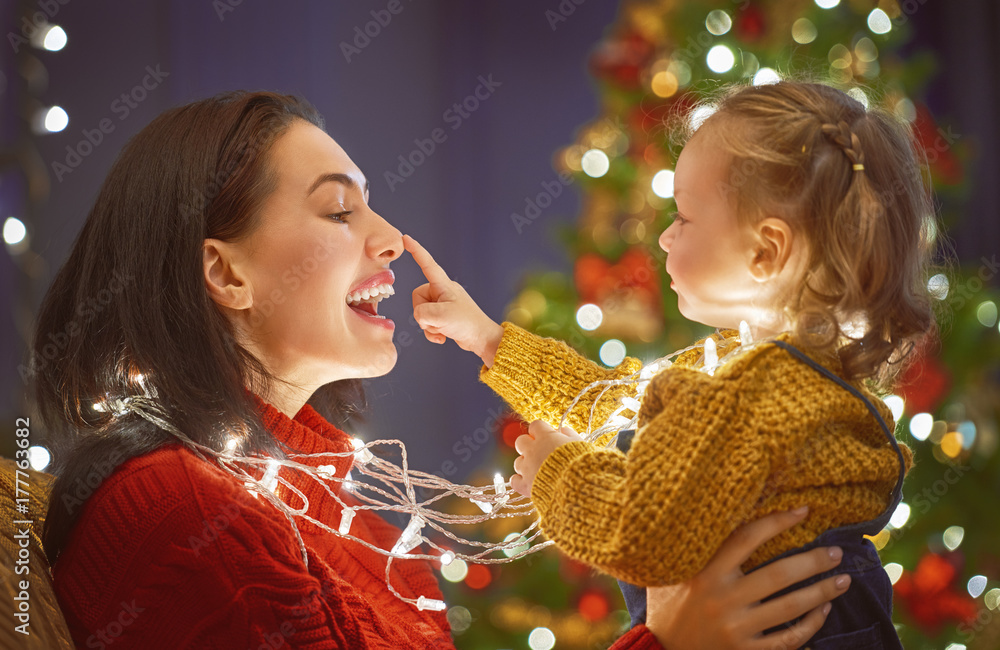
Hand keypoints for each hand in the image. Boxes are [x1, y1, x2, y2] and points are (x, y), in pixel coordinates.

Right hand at [403, 235, 503, 366]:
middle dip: (423, 313)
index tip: (405, 239)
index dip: (416, 251)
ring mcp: (443, 304)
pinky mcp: (444, 316)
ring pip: (421, 312)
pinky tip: (443, 337)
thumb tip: (419, 316)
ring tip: (444, 328)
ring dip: (429, 325)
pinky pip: (428, 322)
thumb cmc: (467, 323)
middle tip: (438, 320)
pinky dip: (433, 331)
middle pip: (418, 297)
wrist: (482, 339)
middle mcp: (442, 291)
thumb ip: (422, 313)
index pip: (427, 263)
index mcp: (444, 285)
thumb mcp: (441, 316)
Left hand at [510, 420, 582, 496]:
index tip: (547, 436)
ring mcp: (527, 468)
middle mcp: (533, 451)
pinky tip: (529, 482)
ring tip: (539, 471)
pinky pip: (514, 481)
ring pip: (518, 462)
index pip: (535, 426)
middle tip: (540, 452)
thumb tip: (563, 430)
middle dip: (529, 445)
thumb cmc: (582, 465)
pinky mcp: (525, 486)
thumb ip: (570, 435)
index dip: (540, 431)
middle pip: (521, 441)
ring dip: (526, 465)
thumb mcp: (581, 445)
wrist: (578, 488)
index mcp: (546, 438)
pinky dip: (520, 481)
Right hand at [645, 508, 849, 649]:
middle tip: (837, 552)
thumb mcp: (670, 570)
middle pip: (778, 575)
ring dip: (821, 593)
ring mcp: (735, 628)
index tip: (804, 511)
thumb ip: (693, 547)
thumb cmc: (666, 603)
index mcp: (704, 572)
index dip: (777, 522)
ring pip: (789, 608)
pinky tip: (823, 611)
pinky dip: (810, 625)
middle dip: (813, 562)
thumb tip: (715, 510)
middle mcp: (722, 599)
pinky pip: (787, 640)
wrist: (658, 649)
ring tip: (842, 580)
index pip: (747, 538)